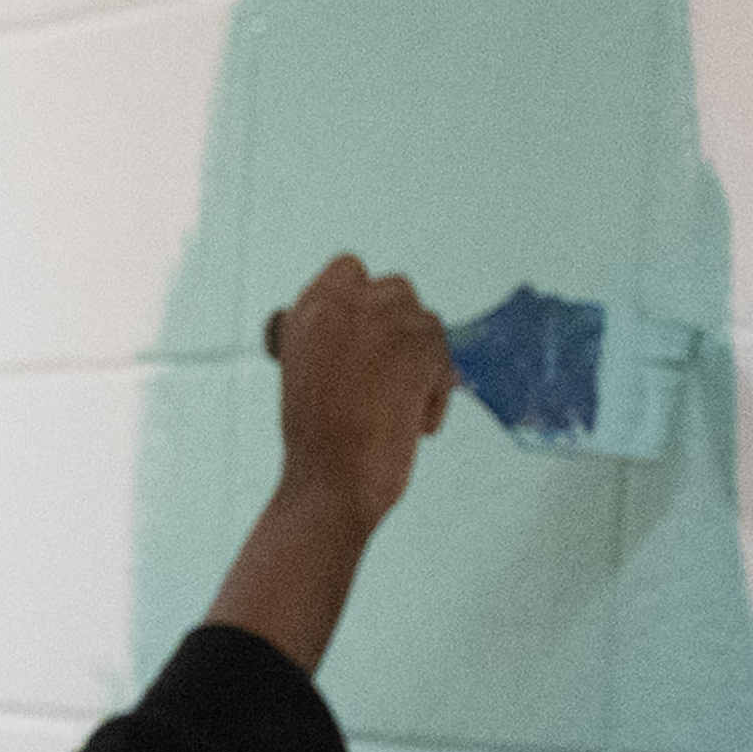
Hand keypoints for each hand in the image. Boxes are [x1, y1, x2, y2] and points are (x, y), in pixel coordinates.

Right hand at [215, 261, 459, 670]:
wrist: (332, 481)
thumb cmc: (318, 441)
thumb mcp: (308, 373)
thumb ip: (335, 338)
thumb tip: (376, 330)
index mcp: (307, 314)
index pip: (348, 270)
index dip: (365, 302)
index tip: (366, 337)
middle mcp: (343, 307)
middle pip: (398, 291)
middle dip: (402, 330)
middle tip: (388, 376)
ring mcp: (383, 323)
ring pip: (429, 324)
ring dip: (424, 363)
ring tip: (398, 405)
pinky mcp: (420, 347)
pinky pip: (446, 359)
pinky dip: (436, 391)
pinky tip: (412, 419)